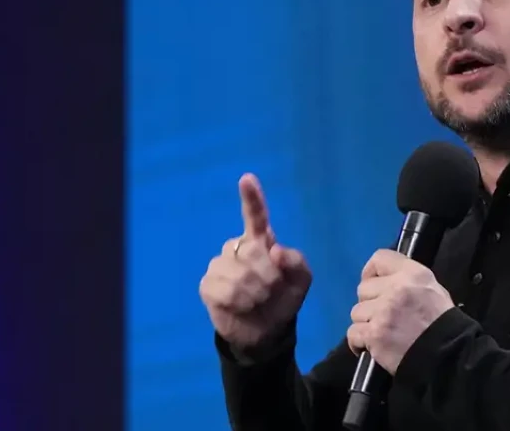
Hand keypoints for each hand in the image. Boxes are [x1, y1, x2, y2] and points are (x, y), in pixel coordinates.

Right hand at [199, 174, 312, 349]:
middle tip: (272, 290)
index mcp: (261, 240)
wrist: (267, 331)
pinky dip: (239, 302)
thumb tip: (275, 251)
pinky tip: (241, 306)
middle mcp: (238, 247)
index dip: (251, 197)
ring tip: (257, 301)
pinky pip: (225, 290)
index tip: (247, 179)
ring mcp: (220, 264)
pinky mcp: (208, 284)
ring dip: (255, 293)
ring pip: (238, 274)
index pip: (255, 215)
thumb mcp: (301, 281)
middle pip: (253, 252)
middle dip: (269, 276)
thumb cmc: (283, 299)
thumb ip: (296, 262)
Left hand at [347, 249, 454, 372]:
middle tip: (383, 316)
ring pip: (356, 312)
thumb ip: (407, 281)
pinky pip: (353, 333)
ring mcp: (383, 312)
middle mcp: (396, 288)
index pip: (380, 258)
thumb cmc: (442, 324)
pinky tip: (372, 347)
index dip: (372, 272)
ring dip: (366, 324)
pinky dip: (359, 342)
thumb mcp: (432, 290)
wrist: (448, 357)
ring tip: (382, 333)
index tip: (375, 285)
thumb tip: (384, 280)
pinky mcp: (374, 334)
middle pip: (363, 289)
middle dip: (370, 303)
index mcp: (412, 274)